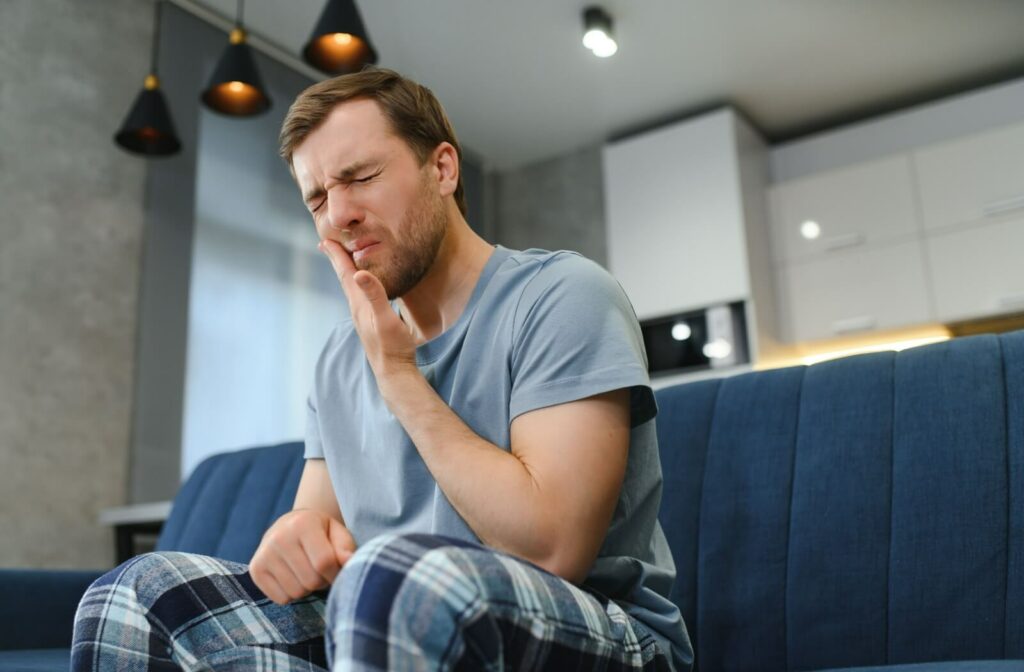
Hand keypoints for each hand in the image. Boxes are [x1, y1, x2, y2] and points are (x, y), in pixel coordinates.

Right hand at [249, 509, 354, 604]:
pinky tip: (292, 576)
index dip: (336, 573)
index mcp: (302, 524)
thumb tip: (349, 562)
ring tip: (307, 571)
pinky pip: (281, 599)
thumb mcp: (337, 533)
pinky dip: (291, 594)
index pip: (324, 562)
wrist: (291, 526)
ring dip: (307, 588)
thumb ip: (345, 548)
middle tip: (321, 570)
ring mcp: (264, 554)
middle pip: (310, 580)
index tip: (338, 570)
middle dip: (322, 581)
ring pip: (296, 592)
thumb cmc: (321, 532)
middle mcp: (279, 537)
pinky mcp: (255, 569)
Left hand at [319, 239, 417, 382]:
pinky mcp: (370, 322)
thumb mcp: (386, 319)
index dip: (336, 256)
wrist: (394, 371)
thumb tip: (358, 273)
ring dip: (345, 271)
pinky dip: (357, 284)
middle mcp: (357, 308)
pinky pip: (359, 295)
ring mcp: (363, 316)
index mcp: (359, 304)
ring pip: (350, 287)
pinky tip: (362, 286)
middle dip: (336, 260)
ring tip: (342, 260)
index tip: (325, 240)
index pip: (345, 274)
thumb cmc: (392, 346)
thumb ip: (375, 296)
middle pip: (344, 279)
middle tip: (326, 244)